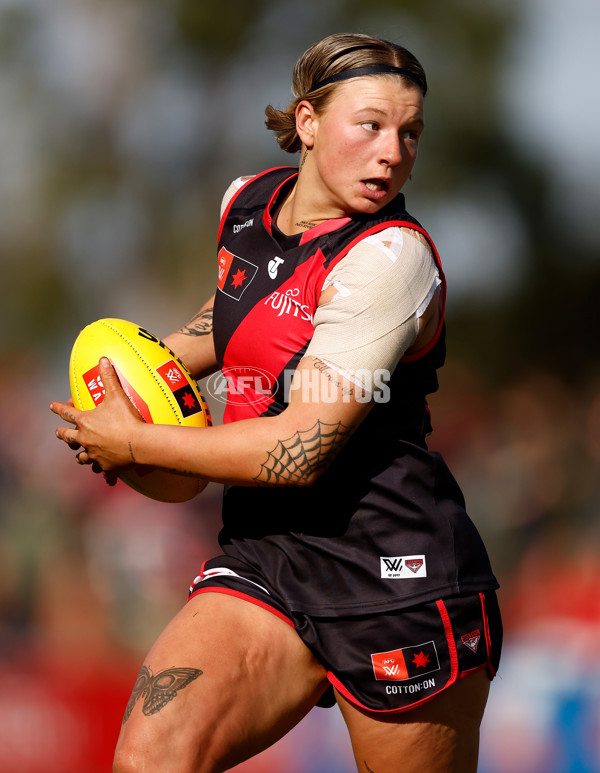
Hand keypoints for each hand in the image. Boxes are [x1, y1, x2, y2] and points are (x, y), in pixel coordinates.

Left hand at [50, 357, 144, 472]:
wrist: (139, 443)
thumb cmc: (127, 418)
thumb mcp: (117, 395)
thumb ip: (109, 377)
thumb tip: (103, 359)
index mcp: (85, 422)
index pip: (67, 413)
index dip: (58, 408)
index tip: (51, 406)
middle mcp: (85, 439)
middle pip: (68, 438)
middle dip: (62, 434)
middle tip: (59, 433)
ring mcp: (95, 454)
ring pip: (81, 457)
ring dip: (80, 455)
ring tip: (80, 456)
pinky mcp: (107, 466)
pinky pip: (104, 472)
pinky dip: (105, 474)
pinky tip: (107, 478)